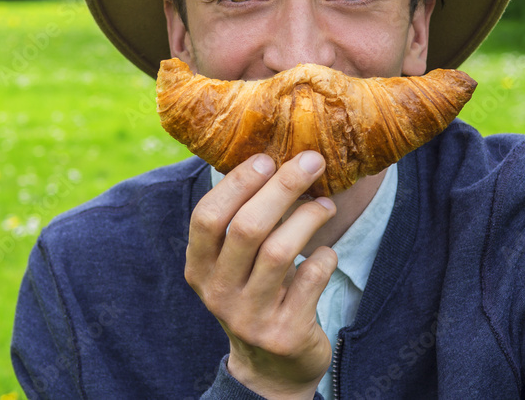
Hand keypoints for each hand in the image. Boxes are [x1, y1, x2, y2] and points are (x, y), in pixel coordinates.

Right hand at [185, 151, 337, 398]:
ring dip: (308, 218)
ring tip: (326, 204)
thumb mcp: (234, 265)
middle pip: (247, 228)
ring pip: (279, 252)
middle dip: (283, 187)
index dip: (237, 184)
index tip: (267, 158)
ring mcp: (250, 316)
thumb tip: (273, 157)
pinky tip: (326, 252)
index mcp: (198, 268)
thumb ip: (241, 222)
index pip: (207, 217)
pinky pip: (309, 280)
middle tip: (312, 161)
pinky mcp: (284, 333)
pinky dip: (323, 257)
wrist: (272, 368)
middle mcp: (217, 293)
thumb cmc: (255, 294)